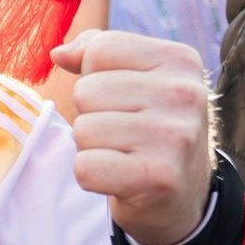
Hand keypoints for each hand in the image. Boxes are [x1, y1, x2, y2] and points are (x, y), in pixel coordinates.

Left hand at [52, 29, 213, 244]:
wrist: (184, 194)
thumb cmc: (148, 127)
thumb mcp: (135, 78)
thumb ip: (96, 53)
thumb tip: (60, 53)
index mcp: (180, 61)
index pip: (100, 50)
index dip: (93, 76)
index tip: (121, 98)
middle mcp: (185, 94)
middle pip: (87, 91)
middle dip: (92, 114)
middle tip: (123, 133)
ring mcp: (175, 136)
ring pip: (83, 129)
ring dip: (91, 146)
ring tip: (123, 154)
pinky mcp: (159, 177)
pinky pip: (85, 167)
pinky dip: (91, 175)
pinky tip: (119, 177)